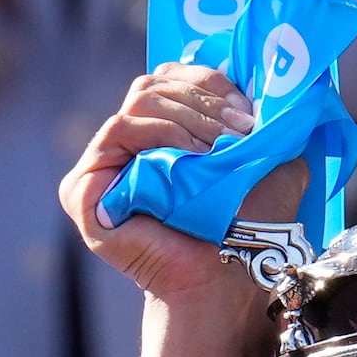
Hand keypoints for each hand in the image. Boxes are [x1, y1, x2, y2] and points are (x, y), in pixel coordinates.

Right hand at [59, 63, 289, 315]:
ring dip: (188, 117)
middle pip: (155, 84)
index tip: (248, 108)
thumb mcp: (269, 161)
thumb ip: (266, 122)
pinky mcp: (82, 189)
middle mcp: (127, 145)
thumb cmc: (248, 226)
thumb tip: (274, 82)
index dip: (210, 81)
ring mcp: (100, 165)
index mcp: (161, 132)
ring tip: (220, 149)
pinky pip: (118, 130)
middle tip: (240, 129)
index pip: (172, 78)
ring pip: (140, 101)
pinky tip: (193, 158)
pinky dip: (161, 134)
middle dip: (204, 99)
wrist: (227, 277)